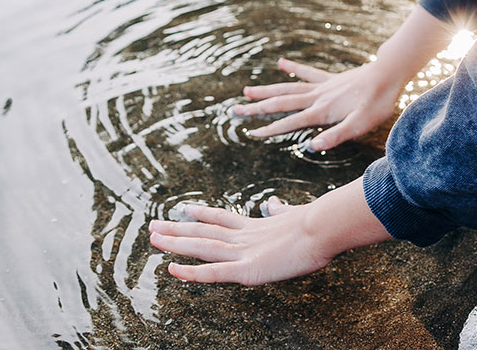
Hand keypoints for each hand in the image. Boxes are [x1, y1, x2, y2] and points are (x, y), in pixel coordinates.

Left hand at [149, 198, 332, 285]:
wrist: (322, 228)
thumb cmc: (314, 223)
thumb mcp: (293, 214)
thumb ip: (280, 211)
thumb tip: (274, 203)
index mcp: (254, 227)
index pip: (222, 219)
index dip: (202, 215)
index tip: (186, 209)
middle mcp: (242, 237)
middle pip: (203, 231)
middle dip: (177, 229)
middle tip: (154, 225)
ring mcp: (242, 253)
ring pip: (201, 247)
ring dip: (176, 242)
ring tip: (154, 237)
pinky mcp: (246, 270)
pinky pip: (213, 273)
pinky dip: (192, 272)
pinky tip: (172, 269)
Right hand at [233, 56, 400, 151]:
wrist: (388, 75)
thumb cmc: (376, 104)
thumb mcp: (359, 126)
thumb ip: (335, 136)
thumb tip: (311, 147)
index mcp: (321, 111)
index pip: (290, 123)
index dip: (270, 129)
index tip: (250, 132)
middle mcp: (317, 97)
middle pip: (281, 102)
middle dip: (258, 108)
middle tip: (236, 109)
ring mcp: (322, 86)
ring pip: (288, 87)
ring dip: (267, 90)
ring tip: (247, 90)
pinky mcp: (330, 79)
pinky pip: (307, 73)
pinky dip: (292, 68)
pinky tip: (280, 63)